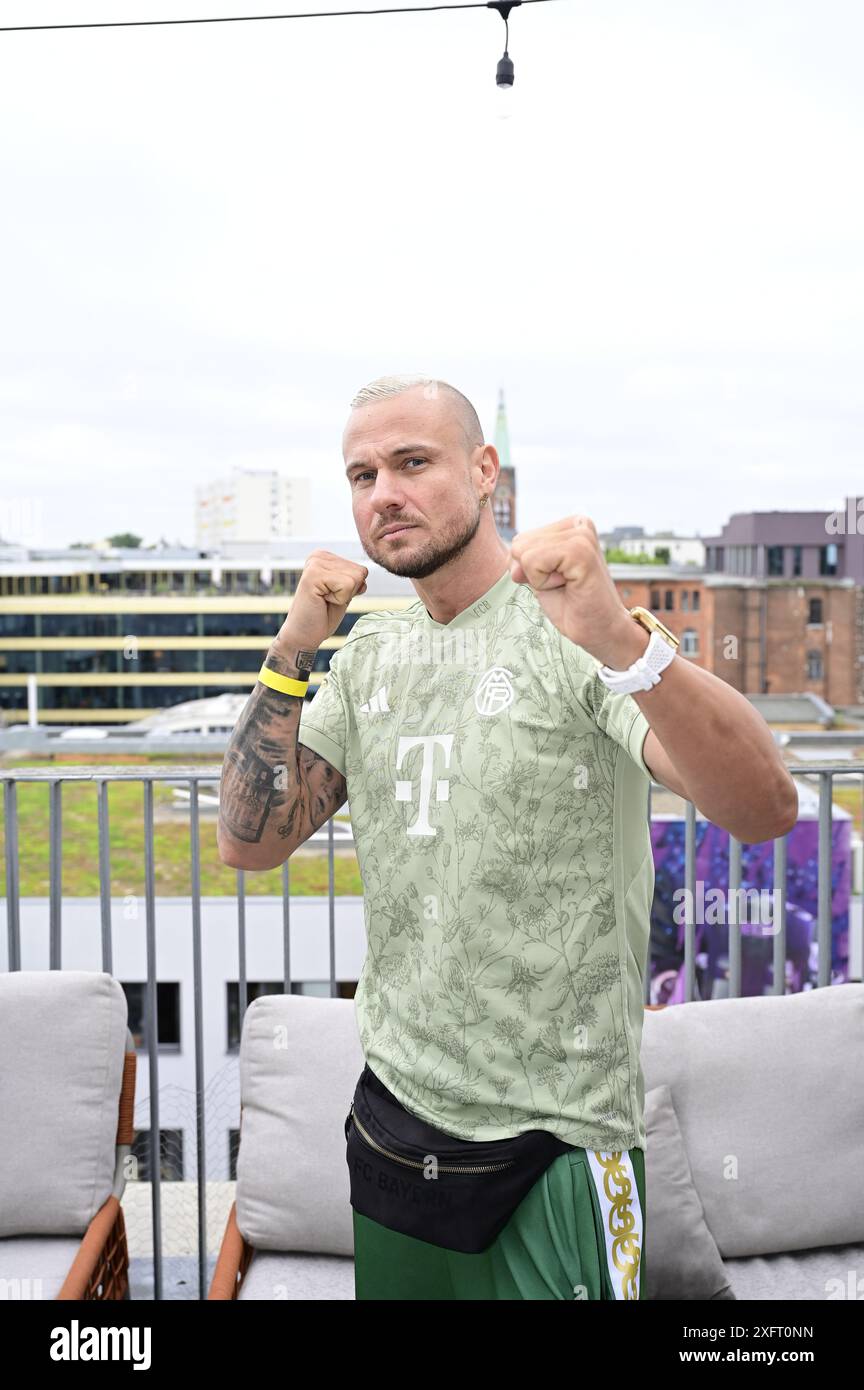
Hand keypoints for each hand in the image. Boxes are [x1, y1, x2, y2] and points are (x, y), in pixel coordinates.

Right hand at [273, 549, 367, 654]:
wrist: (303, 635)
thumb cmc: (323, 616)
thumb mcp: (344, 593)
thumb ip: (354, 579)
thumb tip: (365, 571)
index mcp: (325, 557)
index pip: (361, 570)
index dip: (352, 590)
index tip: (332, 597)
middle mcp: (319, 556)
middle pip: (360, 572)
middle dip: (349, 593)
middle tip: (327, 601)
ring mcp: (315, 564)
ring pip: (355, 578)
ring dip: (343, 596)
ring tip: (324, 600)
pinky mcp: (314, 575)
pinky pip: (347, 585)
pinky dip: (339, 599)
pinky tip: (322, 601)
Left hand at [505, 516, 647, 668]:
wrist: (600, 630)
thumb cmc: (572, 606)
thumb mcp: (540, 577)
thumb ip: (523, 562)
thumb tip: (513, 560)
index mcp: (571, 525)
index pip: (521, 540)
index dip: (531, 569)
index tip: (560, 580)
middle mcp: (578, 524)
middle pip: (520, 543)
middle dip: (533, 573)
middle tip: (564, 585)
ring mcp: (581, 535)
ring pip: (523, 552)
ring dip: (540, 579)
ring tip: (568, 585)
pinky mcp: (580, 551)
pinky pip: (533, 562)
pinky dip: (543, 583)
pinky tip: (569, 586)